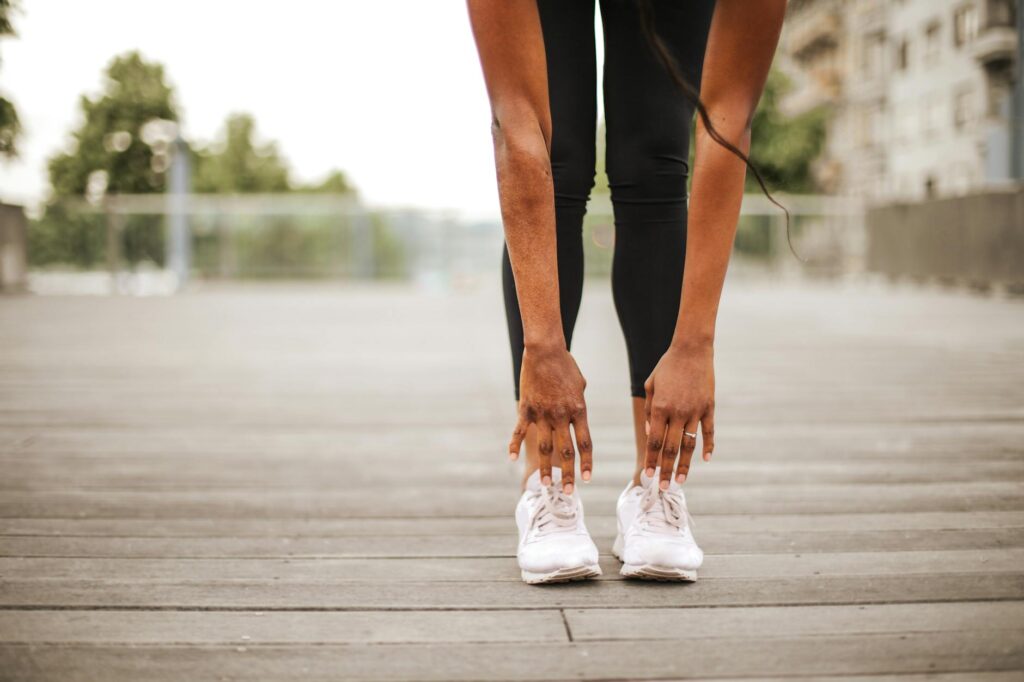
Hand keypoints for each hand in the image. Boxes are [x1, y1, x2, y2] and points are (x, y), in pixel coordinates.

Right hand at [509, 343, 592, 492]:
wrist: (544, 351)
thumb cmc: (565, 365)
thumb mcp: (580, 385)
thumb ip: (578, 405)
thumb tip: (576, 418)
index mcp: (579, 410)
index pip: (585, 443)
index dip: (586, 463)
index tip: (586, 479)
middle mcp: (561, 415)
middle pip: (566, 451)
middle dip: (568, 474)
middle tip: (568, 493)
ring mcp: (542, 414)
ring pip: (544, 447)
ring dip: (545, 468)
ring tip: (545, 485)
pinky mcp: (526, 409)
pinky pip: (519, 431)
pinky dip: (514, 445)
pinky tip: (512, 459)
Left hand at [643, 343, 715, 488]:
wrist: (692, 350)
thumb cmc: (667, 367)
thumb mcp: (650, 385)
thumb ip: (649, 410)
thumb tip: (650, 434)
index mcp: (660, 408)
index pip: (654, 441)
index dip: (652, 460)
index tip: (648, 475)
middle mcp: (677, 412)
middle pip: (671, 448)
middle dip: (666, 470)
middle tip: (663, 488)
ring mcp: (695, 411)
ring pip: (690, 444)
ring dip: (685, 465)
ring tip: (681, 481)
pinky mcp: (709, 407)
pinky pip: (709, 432)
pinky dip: (708, 446)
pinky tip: (706, 459)